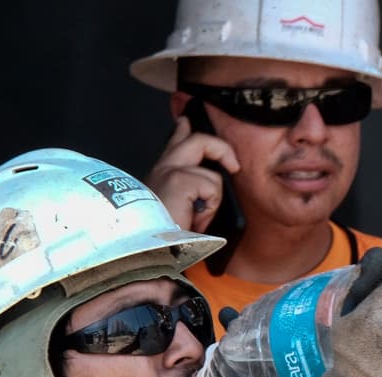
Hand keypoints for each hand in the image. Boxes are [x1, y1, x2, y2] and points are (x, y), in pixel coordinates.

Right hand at [144, 116, 240, 232]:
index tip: (187, 122)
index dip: (184, 130)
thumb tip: (211, 181)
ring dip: (212, 200)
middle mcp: (163, 168)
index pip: (175, 142)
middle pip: (198, 140)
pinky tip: (194, 218)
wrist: (148, 248)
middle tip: (234, 166)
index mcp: (161, 174)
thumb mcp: (178, 209)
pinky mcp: (179, 180)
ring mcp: (170, 170)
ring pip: (212, 174)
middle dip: (222, 149)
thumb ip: (190, 192)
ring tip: (197, 217)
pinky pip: (212, 187)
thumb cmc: (164, 234)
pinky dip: (210, 207)